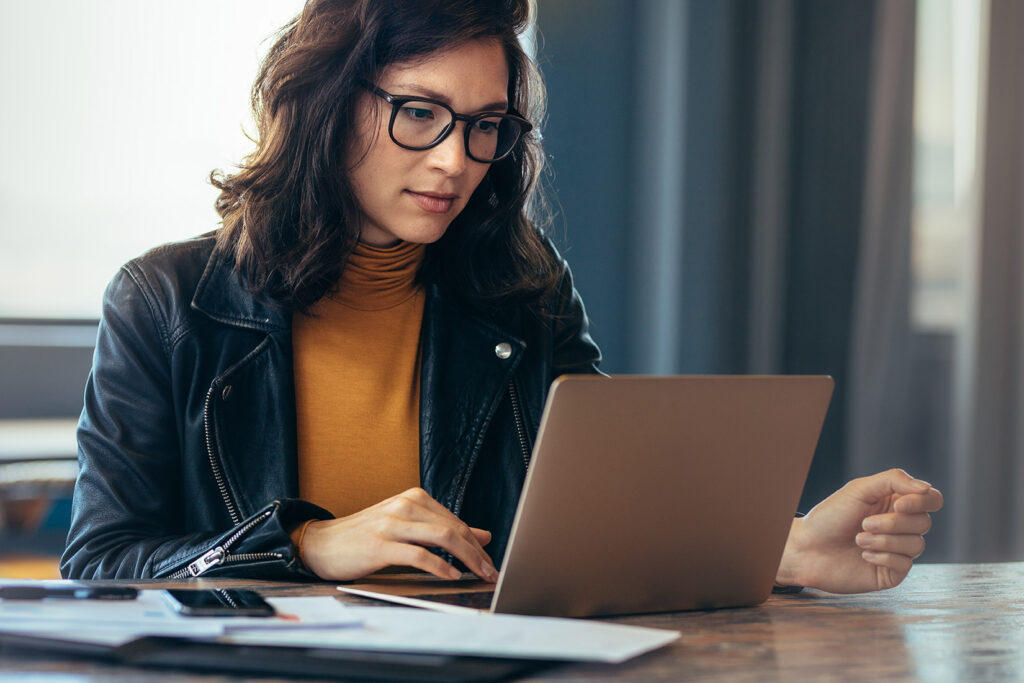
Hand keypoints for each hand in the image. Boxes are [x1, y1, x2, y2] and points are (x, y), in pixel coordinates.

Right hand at [299, 487, 497, 582]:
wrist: (321, 543)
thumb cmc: (366, 536)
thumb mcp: (407, 527)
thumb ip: (442, 529)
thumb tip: (483, 536)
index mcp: (414, 498)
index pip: (456, 521)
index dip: (477, 544)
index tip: (490, 563)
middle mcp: (405, 505)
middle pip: (454, 528)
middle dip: (477, 553)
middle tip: (491, 572)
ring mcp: (392, 523)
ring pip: (442, 538)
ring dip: (466, 559)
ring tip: (478, 575)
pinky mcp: (379, 545)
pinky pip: (418, 555)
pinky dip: (439, 566)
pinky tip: (451, 575)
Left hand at [775, 468, 942, 592]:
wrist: (807, 548)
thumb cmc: (830, 516)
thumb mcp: (859, 489)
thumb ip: (894, 481)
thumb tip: (927, 489)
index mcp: (896, 502)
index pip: (931, 499)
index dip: (922, 502)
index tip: (898, 505)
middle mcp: (901, 526)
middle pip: (924, 522)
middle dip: (893, 523)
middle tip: (864, 523)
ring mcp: (898, 550)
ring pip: (917, 544)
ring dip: (885, 540)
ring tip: (858, 539)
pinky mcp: (892, 572)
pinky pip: (905, 564)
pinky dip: (883, 557)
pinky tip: (864, 555)